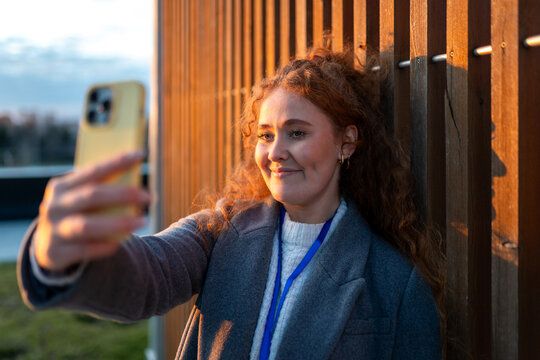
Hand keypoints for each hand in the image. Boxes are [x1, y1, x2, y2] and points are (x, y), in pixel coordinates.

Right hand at [33, 151, 151, 270]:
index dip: (116, 162)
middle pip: (92, 195)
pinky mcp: (55, 253)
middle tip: (148, 196)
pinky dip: (103, 246)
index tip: (139, 155)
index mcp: (61, 186)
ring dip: (117, 223)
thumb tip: (136, 185)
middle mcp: (54, 206)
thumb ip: (101, 191)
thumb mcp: (81, 199)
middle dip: (123, 194)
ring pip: (87, 225)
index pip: (93, 170)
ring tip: (142, 221)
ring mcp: (52, 230)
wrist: (49, 247)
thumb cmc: (78, 215)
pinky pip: (84, 250)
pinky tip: (119, 243)